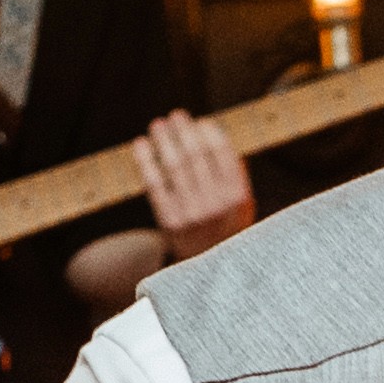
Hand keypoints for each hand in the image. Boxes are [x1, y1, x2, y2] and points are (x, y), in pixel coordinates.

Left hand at [139, 108, 255, 261]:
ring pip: (175, 165)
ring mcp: (192, 212)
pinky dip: (146, 161)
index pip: (222, 153)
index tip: (200, 122)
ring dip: (164, 140)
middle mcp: (216, 203)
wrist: (206, 266)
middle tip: (176, 116)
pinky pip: (155, 183)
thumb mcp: (242, 205)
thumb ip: (235, 173)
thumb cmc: (225, 227)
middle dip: (184, 131)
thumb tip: (215, 133)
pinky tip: (141, 145)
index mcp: (237, 195)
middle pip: (196, 155)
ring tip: (158, 125)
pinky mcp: (169, 220)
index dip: (208, 132)